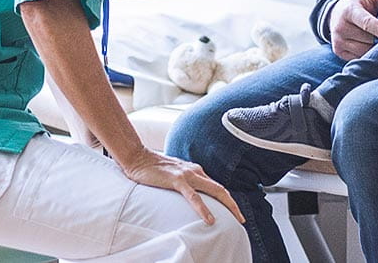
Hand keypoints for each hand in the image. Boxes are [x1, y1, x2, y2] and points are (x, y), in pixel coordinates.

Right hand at [119, 148, 244, 224]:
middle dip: (234, 205)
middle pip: (221, 189)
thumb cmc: (152, 168)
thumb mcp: (173, 175)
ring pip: (214, 190)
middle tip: (241, 219)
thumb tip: (191, 195)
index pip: (215, 186)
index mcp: (195, 170)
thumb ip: (184, 183)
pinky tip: (209, 219)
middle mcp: (195, 171)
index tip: (233, 212)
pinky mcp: (176, 180)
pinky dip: (203, 208)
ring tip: (236, 219)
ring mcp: (186, 175)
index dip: (227, 200)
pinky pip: (193, 197)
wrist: (136, 157)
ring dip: (228, 205)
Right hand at [329, 0, 377, 60]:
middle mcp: (340, 26)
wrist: (337, 13)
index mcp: (349, 10)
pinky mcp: (338, 51)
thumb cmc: (360, 5)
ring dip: (377, 51)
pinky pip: (358, 58)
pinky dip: (369, 56)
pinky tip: (376, 51)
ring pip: (364, 51)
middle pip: (368, 39)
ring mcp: (338, 40)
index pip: (366, 22)